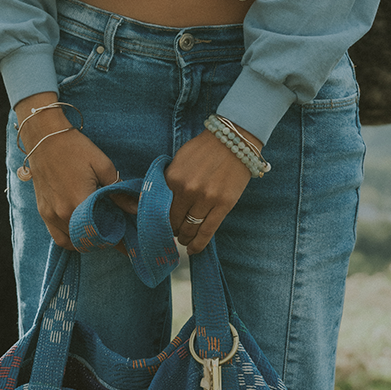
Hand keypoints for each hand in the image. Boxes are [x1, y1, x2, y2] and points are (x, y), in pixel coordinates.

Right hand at [15, 93, 135, 250]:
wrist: (44, 138)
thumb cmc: (75, 148)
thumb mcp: (103, 165)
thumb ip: (119, 191)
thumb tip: (135, 208)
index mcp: (80, 202)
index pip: (103, 232)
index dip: (118, 240)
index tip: (128, 242)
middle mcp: (63, 214)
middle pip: (89, 241)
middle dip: (104, 240)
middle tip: (116, 234)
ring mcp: (51, 216)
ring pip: (73, 243)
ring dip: (88, 242)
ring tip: (99, 234)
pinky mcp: (43, 213)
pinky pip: (59, 238)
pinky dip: (71, 240)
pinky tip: (81, 233)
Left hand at [166, 126, 262, 254]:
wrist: (234, 139)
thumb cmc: (205, 148)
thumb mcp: (179, 159)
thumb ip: (168, 180)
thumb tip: (156, 202)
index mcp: (173, 178)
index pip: (160, 209)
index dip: (159, 220)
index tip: (161, 225)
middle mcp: (188, 190)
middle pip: (173, 222)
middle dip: (172, 230)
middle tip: (174, 232)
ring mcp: (206, 199)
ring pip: (189, 229)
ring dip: (184, 238)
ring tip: (184, 239)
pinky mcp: (223, 206)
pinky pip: (207, 232)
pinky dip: (198, 245)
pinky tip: (193, 250)